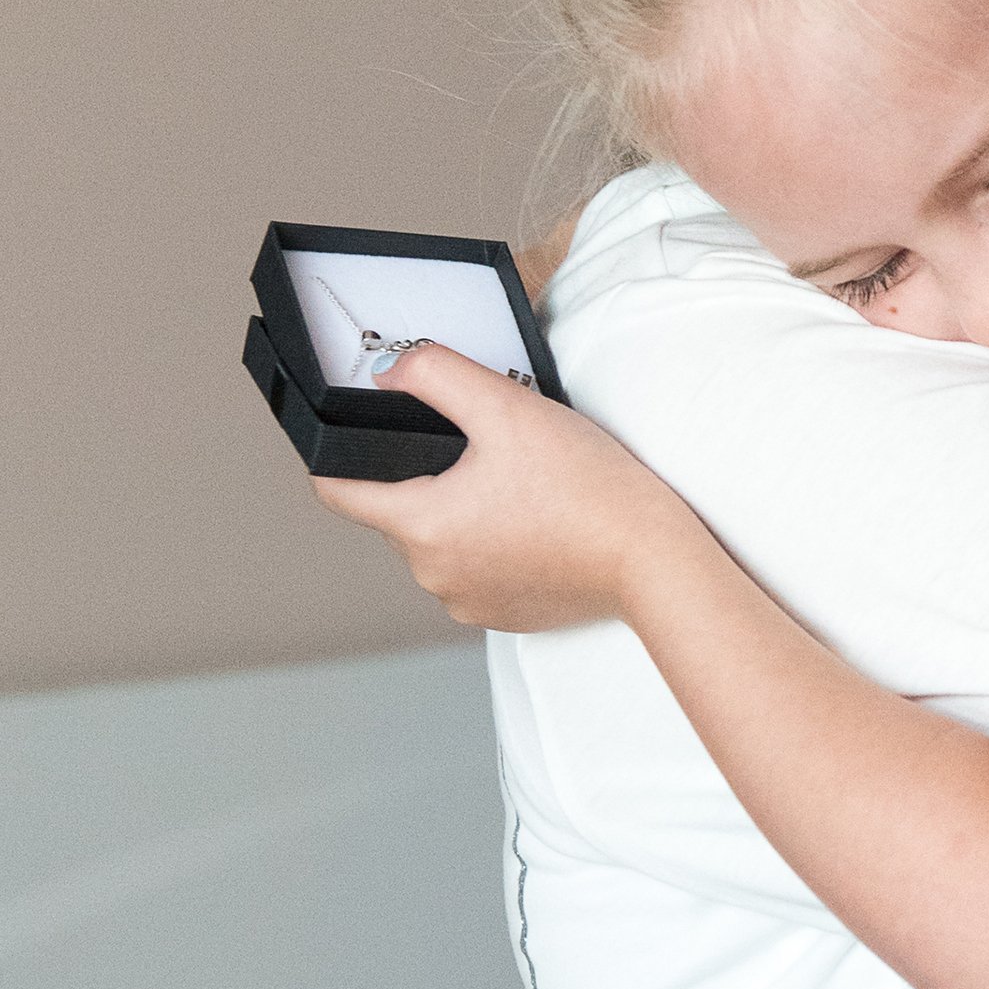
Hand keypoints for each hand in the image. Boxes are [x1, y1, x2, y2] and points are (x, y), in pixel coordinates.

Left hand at [310, 341, 692, 629]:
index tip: (357, 434)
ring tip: (517, 487)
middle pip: (399, 511)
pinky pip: (476, 571)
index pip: (336, 490)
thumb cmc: (587, 488)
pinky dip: (494, 546)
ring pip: (439, 542)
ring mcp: (467, 602)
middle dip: (428, 476)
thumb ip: (435, 375)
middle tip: (482, 449)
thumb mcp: (506, 408)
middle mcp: (432, 574)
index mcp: (420, 525)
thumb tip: (387, 373)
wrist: (653, 559)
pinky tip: (535, 524)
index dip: (336, 455)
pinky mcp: (503, 615)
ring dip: (462, 513)